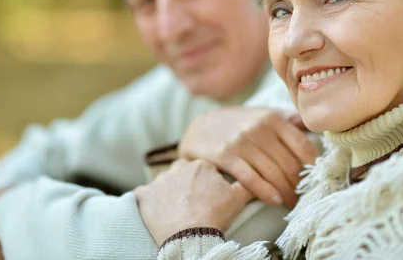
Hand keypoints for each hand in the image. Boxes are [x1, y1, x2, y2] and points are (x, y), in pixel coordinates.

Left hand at [135, 159, 251, 245]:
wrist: (190, 237)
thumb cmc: (215, 216)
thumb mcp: (238, 199)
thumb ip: (248, 184)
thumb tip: (260, 180)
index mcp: (201, 165)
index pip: (203, 169)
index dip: (206, 183)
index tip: (208, 195)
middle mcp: (178, 168)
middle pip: (183, 172)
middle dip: (187, 184)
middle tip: (193, 202)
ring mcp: (159, 181)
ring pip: (164, 182)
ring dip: (169, 192)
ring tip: (176, 209)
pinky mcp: (144, 195)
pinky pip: (143, 193)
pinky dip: (148, 200)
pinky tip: (155, 210)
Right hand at [179, 108, 318, 207]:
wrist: (199, 127)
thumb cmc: (237, 124)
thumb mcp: (261, 114)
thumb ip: (287, 119)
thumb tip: (313, 124)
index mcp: (272, 117)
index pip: (302, 144)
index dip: (314, 165)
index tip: (319, 179)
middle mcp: (258, 128)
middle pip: (289, 163)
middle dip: (300, 184)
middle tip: (305, 198)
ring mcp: (241, 142)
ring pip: (272, 173)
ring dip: (286, 193)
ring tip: (293, 203)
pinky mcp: (225, 156)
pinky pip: (250, 178)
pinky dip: (265, 192)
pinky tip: (275, 200)